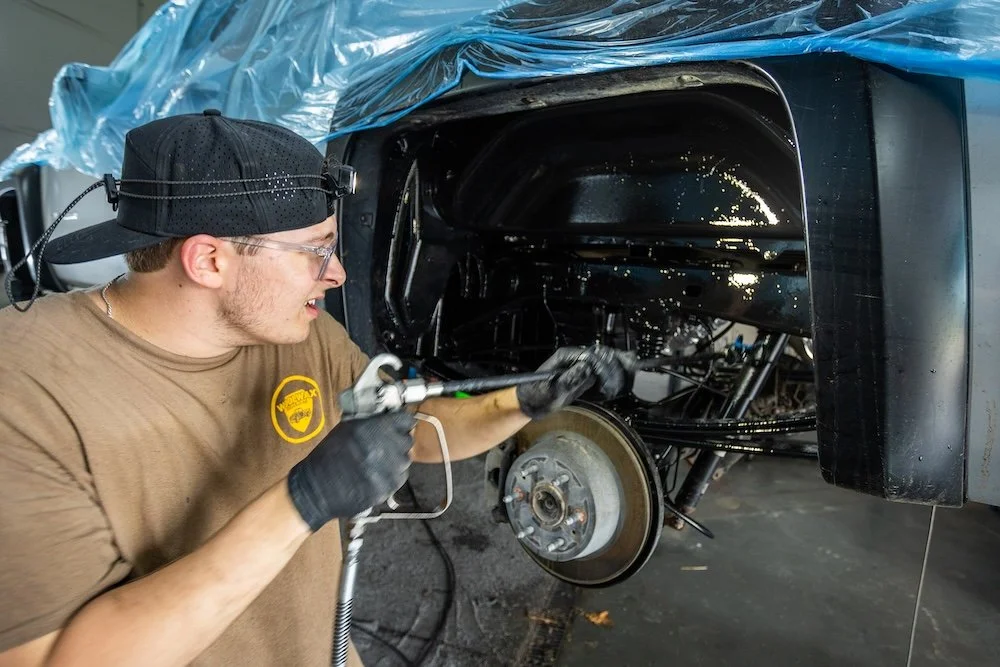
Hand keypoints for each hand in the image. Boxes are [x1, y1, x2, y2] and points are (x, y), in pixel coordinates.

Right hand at [286, 411, 414, 531]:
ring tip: (377, 463)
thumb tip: (389, 417)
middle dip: (397, 442)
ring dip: (395, 460)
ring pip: (404, 460)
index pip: (405, 420)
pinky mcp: (386, 489)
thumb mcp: (346, 428)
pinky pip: (398, 478)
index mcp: (372, 429)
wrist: (316, 488)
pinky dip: (390, 476)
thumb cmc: (328, 456)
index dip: (402, 422)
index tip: (399, 425)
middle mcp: (383, 449)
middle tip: (385, 446)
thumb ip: (371, 421)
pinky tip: (375, 475)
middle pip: (407, 441)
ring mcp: (387, 471)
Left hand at [515, 345, 636, 419]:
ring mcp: (579, 367)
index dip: (602, 367)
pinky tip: (624, 376)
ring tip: (633, 370)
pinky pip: (601, 374)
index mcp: (566, 357)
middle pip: (601, 356)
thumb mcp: (551, 389)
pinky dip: (613, 375)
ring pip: (603, 363)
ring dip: (617, 367)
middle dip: (614, 366)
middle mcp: (575, 359)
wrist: (529, 403)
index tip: (608, 381)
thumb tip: (586, 367)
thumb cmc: (535, 395)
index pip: (591, 356)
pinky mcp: (582, 378)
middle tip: (626, 376)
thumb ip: (569, 378)